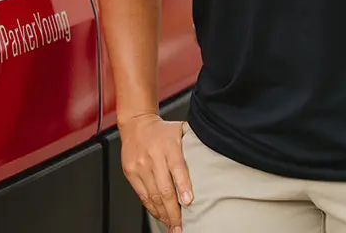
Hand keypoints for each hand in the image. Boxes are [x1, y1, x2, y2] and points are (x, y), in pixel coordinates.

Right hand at [118, 113, 192, 231]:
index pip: (177, 168)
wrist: (136, 124)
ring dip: (163, 214)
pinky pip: (142, 195)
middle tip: (181, 226)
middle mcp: (153, 157)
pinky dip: (151, 208)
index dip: (183, 186)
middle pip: (164, 188)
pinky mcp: (130, 172)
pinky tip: (160, 215)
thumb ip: (194, 145)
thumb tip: (215, 156)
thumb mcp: (181, 132)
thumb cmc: (162, 131)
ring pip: (152, 195)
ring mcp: (140, 166)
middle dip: (173, 211)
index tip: (188, 201)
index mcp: (169, 146)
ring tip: (172, 225)